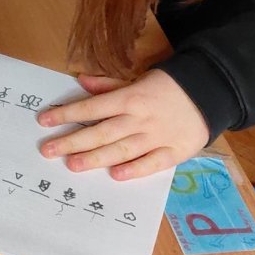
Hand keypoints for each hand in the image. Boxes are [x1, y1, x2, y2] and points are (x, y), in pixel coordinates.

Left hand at [37, 69, 207, 180]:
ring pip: (121, 149)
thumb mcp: (137, 79)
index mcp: (129, 97)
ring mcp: (156, 137)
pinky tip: (116, 175)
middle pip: (101, 131)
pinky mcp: (174, 152)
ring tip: (72, 164)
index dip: (67, 114)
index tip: (44, 121)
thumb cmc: (167, 86)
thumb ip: (109, 84)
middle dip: (72, 141)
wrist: (210, 91)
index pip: (91, 107)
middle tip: (48, 150)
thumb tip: (80, 81)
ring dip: (96, 157)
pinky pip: (152, 163)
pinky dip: (135, 169)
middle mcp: (139, 118)